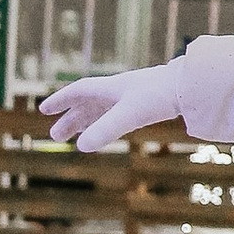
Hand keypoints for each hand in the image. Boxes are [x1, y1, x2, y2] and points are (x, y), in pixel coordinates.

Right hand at [43, 63, 185, 150]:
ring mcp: (133, 96)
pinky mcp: (146, 104)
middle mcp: (119, 90)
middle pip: (88, 104)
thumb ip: (105, 130)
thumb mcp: (129, 115)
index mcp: (111, 88)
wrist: (190, 86)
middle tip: (55, 136)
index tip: (43, 110)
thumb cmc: (159, 96)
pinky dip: (106, 122)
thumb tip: (81, 147)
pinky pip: (118, 113)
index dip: (61, 100)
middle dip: (70, 119)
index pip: (78, 91)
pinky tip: (107, 131)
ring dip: (87, 121)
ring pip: (102, 109)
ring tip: (75, 138)